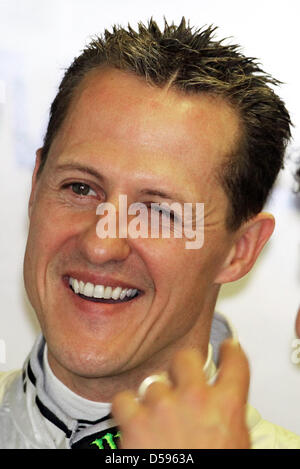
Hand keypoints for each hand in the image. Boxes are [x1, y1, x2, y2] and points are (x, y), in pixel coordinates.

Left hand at [111, 339, 249, 448]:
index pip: (235, 363)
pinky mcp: (134, 420)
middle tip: (180, 379)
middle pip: (186, 357)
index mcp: (226, 406)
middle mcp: (194, 398)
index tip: (226, 348)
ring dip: (153, 399)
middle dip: (183, 366)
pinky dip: (125, 409)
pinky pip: (123, 399)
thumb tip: (221, 411)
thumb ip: (227, 420)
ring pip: (152, 382)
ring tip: (156, 418)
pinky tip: (132, 420)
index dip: (230, 351)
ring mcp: (162, 406)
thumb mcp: (233, 445)